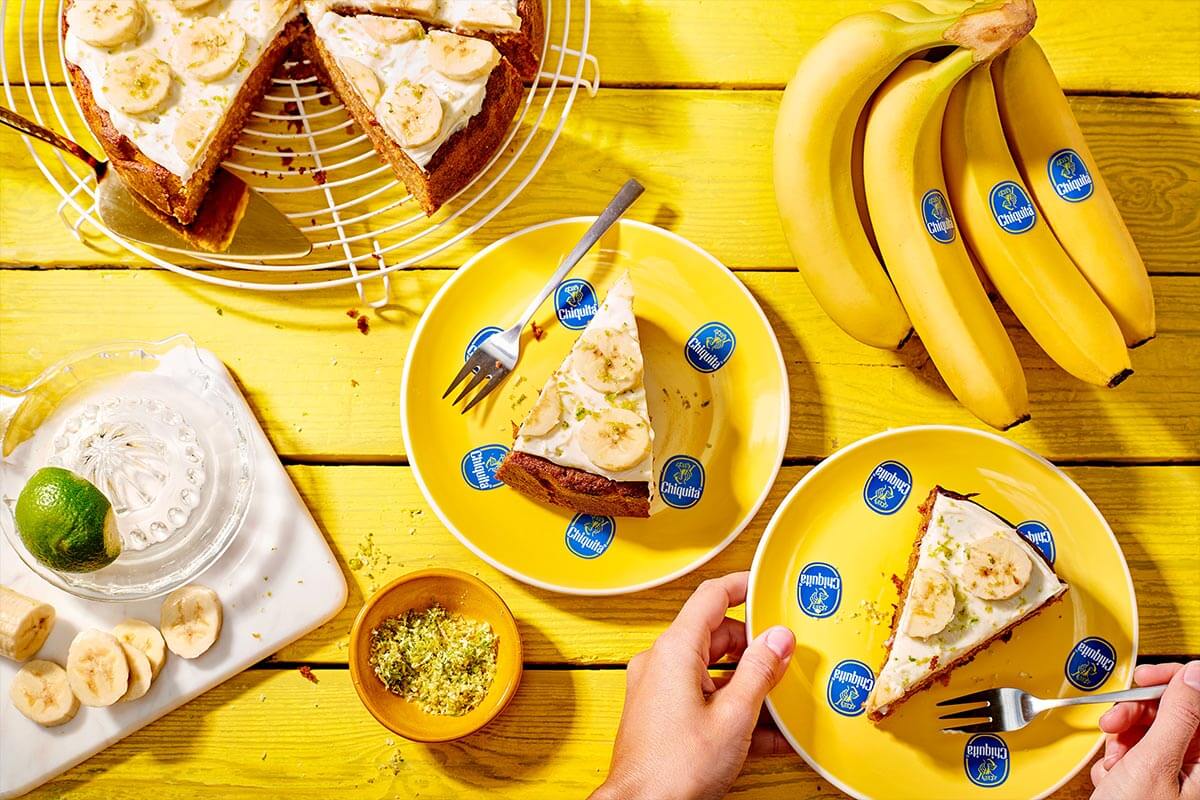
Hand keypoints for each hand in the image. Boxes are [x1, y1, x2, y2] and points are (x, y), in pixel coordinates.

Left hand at [590, 572, 795, 799]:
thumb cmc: (675, 768)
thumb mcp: (734, 717)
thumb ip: (760, 672)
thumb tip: (778, 639)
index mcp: (675, 650)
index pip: (711, 597)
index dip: (742, 586)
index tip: (766, 584)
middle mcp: (661, 662)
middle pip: (715, 635)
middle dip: (754, 647)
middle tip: (787, 658)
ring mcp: (658, 689)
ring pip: (712, 670)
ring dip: (748, 683)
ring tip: (782, 700)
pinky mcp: (661, 715)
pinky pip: (702, 698)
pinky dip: (732, 707)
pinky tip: (765, 732)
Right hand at [1091, 661, 1199, 799]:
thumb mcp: (1154, 764)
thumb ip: (1176, 715)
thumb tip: (1194, 675)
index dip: (1175, 681)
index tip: (1145, 677)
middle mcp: (1195, 766)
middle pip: (1172, 712)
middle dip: (1138, 713)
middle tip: (1116, 720)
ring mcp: (1173, 775)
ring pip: (1149, 730)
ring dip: (1122, 738)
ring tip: (1113, 760)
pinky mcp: (1149, 782)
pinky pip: (1134, 751)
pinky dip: (1116, 758)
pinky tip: (1111, 776)